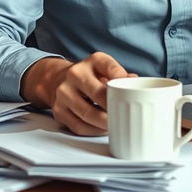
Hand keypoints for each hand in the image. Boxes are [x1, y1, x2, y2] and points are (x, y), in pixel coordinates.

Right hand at [20, 52, 135, 134]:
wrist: (57, 79)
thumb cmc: (89, 75)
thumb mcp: (105, 68)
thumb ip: (120, 76)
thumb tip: (135, 84)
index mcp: (92, 60)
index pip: (111, 69)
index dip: (123, 83)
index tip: (133, 95)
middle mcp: (75, 73)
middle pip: (98, 94)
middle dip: (114, 108)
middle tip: (126, 117)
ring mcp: (64, 92)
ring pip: (88, 114)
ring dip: (105, 124)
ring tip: (117, 126)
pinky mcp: (58, 110)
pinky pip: (79, 126)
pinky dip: (94, 131)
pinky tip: (102, 129)